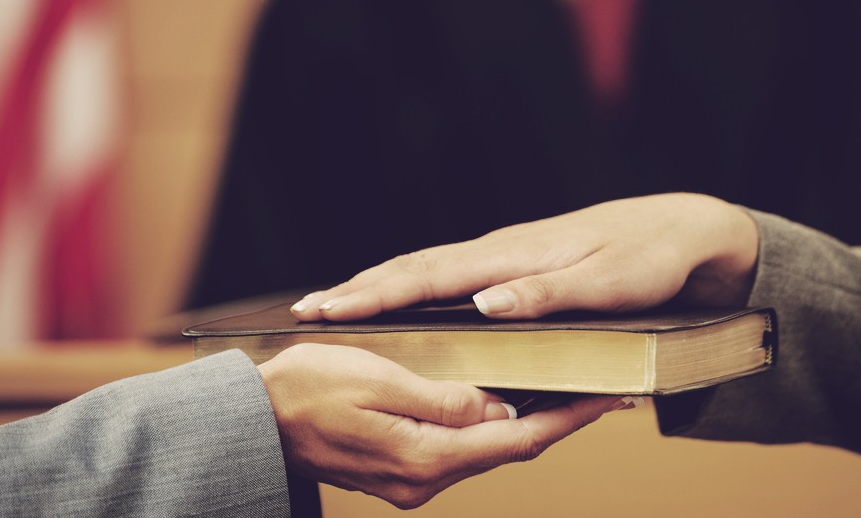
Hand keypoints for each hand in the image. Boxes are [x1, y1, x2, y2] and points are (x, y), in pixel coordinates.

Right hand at [257, 343, 622, 508]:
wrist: (253, 421)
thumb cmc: (305, 391)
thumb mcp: (378, 380)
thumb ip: (443, 398)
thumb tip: (499, 409)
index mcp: (426, 457)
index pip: (518, 439)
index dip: (568, 418)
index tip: (607, 398)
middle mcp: (425, 480)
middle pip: (509, 448)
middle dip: (556, 419)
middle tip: (597, 389)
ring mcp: (412, 481)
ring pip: (486, 449)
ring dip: (524, 422)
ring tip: (562, 390)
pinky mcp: (400, 470)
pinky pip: (458, 448)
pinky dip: (488, 426)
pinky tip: (501, 403)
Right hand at [290, 193, 758, 320]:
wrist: (683, 228)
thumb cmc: (649, 259)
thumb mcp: (608, 283)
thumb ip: (547, 295)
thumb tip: (483, 305)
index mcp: (514, 257)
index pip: (430, 276)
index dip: (375, 294)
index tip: (327, 308)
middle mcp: (502, 252)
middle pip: (415, 268)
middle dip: (358, 290)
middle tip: (305, 311)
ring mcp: (507, 256)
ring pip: (429, 269)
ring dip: (379, 286)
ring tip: (335, 305)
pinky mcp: (516, 265)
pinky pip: (450, 276)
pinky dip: (414, 285)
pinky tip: (402, 300)